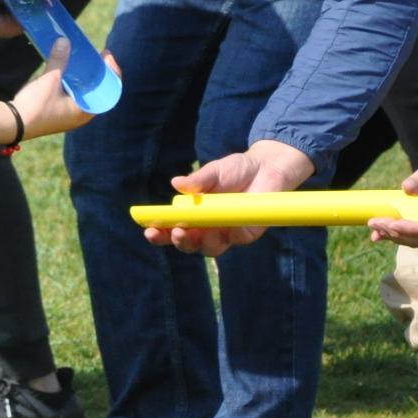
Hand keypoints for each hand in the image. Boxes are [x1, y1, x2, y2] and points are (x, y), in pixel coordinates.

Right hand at [9, 34, 117, 138]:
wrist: (13, 124)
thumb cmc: (36, 105)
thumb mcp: (49, 80)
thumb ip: (59, 60)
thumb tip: (65, 40)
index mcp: (86, 111)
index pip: (110, 91)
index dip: (112, 71)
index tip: (106, 55)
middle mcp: (80, 115)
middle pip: (98, 91)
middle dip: (98, 73)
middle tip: (96, 56)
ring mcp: (68, 115)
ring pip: (83, 94)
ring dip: (84, 78)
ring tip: (82, 61)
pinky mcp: (57, 113)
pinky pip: (71, 96)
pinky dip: (72, 83)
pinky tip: (65, 72)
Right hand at [141, 141, 315, 255]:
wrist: (268, 169)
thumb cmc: (236, 169)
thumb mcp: (214, 171)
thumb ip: (197, 180)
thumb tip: (176, 183)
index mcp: (193, 213)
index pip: (171, 228)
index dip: (159, 232)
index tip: (149, 229)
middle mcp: (207, 226)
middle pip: (188, 243)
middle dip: (178, 242)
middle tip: (176, 232)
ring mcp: (226, 232)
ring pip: (209, 248)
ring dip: (200, 243)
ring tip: (199, 231)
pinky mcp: (246, 234)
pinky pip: (235, 241)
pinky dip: (229, 237)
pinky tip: (228, 229)